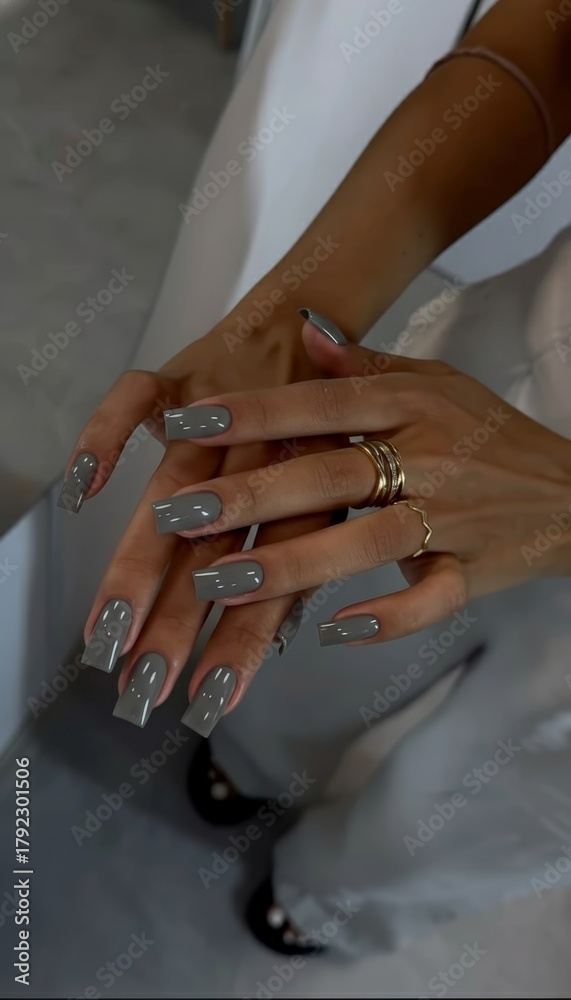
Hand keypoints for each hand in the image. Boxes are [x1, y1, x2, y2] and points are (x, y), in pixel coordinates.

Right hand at [62, 308, 340, 728]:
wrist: (317, 317)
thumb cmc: (327, 420)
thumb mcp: (336, 484)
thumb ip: (308, 553)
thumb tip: (290, 633)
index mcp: (310, 491)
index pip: (272, 578)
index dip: (238, 639)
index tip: (207, 700)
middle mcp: (264, 457)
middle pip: (216, 549)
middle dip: (178, 624)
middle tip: (140, 688)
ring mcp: (218, 414)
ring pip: (174, 489)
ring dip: (138, 562)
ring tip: (106, 630)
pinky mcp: (180, 372)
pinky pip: (133, 400)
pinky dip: (107, 435)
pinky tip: (82, 486)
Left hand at [158, 319, 570, 679]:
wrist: (570, 491)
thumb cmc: (489, 434)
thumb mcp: (434, 383)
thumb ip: (365, 365)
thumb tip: (304, 329)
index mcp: (411, 404)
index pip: (324, 403)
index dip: (256, 412)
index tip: (188, 422)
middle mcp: (429, 456)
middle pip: (333, 474)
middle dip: (252, 496)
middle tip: (178, 514)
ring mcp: (453, 518)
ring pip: (370, 541)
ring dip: (295, 562)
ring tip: (221, 579)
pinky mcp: (476, 571)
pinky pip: (433, 598)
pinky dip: (389, 617)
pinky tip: (335, 630)